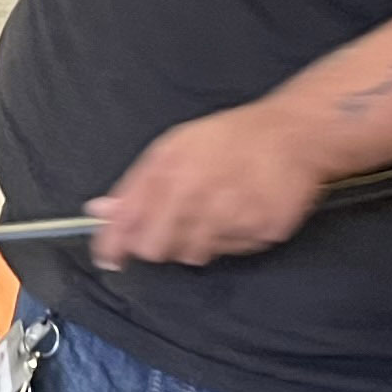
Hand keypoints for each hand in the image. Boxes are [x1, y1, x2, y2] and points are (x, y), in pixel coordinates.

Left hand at [88, 104, 324, 269]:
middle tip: (170, 232)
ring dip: (194, 243)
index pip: (129, 220)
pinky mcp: (264, 230)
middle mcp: (200, 193)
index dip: (113, 244)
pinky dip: (230, 239)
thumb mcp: (175, 147)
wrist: (295, 134)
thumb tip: (97, 210)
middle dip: (156, 245)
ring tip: (211, 215)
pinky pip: (232, 252)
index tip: (109, 258)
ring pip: (193, 255)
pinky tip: (239, 214)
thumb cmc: (229, 138)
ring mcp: (234, 214)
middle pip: (156, 248)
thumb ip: (136, 183)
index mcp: (172, 169)